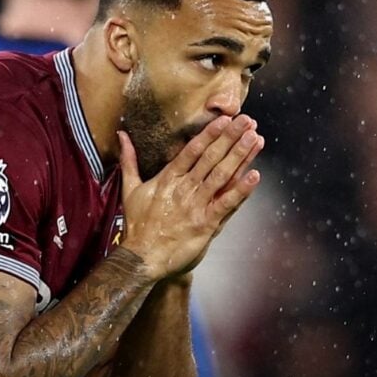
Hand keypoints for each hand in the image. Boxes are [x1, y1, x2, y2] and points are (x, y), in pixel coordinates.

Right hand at [118, 115, 263, 279]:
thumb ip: (129, 160)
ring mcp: (195, 206)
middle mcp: (183, 189)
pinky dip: (241, 190)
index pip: (192, 150)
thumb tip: (121, 136)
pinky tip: (255, 175)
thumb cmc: (137, 225)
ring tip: (255, 138)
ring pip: (222, 176)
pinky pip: (226, 203)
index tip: (225, 119)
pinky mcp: (205, 224)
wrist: (142, 258)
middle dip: (231, 138)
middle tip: (248, 121)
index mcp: (167, 179)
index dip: (210, 134)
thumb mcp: (129, 189)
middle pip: (211, 158)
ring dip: (240, 156)